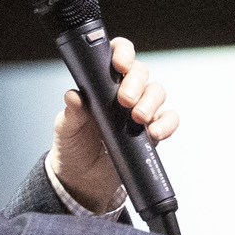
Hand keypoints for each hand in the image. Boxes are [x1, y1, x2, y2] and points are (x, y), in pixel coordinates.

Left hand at [47, 38, 177, 213]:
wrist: (83, 181)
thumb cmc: (73, 147)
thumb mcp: (66, 129)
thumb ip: (72, 113)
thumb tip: (73, 96)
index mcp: (102, 85)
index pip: (117, 57)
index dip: (122, 52)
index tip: (119, 64)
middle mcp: (124, 93)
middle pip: (141, 72)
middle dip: (136, 82)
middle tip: (125, 100)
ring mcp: (140, 111)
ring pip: (157, 92)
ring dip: (151, 102)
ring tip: (138, 118)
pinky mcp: (151, 132)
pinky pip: (168, 119)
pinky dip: (165, 123)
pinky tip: (153, 133)